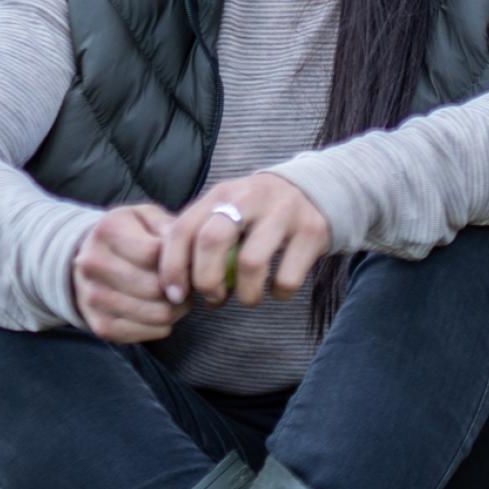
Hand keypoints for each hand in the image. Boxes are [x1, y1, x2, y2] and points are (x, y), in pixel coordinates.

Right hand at [71, 203, 179, 342]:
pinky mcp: (101, 325)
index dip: (181, 260)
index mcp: (107, 231)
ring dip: (176, 308)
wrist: (89, 259)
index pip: (155, 253)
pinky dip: (163, 325)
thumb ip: (168, 226)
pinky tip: (160, 309)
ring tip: (177, 296)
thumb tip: (188, 247)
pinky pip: (149, 333)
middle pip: (156, 287)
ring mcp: (93, 297)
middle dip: (182, 287)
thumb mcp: (146, 217)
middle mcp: (93, 264)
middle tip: (189, 284)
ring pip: (158, 313)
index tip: (190, 261)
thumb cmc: (128, 235)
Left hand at [160, 172, 331, 309]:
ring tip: (247, 298)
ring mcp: (283, 212)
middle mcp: (250, 198)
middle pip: (211, 242)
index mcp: (222, 194)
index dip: (172, 266)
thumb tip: (172, 281)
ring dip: (244, 294)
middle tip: (212, 298)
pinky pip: (287, 276)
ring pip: (250, 263)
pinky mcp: (312, 231)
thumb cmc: (259, 211)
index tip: (174, 294)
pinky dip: (279, 292)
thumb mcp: (227, 208)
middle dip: (205, 280)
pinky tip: (277, 289)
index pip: (183, 229)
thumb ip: (199, 233)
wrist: (317, 190)